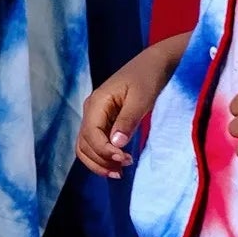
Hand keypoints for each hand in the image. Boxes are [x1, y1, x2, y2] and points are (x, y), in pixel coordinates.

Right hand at [77, 54, 170, 176]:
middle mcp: (91, 110)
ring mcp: (95, 115)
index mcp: (97, 103)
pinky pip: (95, 142)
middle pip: (84, 144)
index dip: (104, 151)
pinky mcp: (103, 120)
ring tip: (119, 171)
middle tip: (123, 170)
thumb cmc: (148, 78)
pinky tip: (117, 162)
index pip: (90, 135)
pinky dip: (102, 156)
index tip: (125, 159)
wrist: (153, 64)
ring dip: (99, 162)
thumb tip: (115, 145)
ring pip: (86, 146)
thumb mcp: (141, 99)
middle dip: (101, 160)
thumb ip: (127, 121)